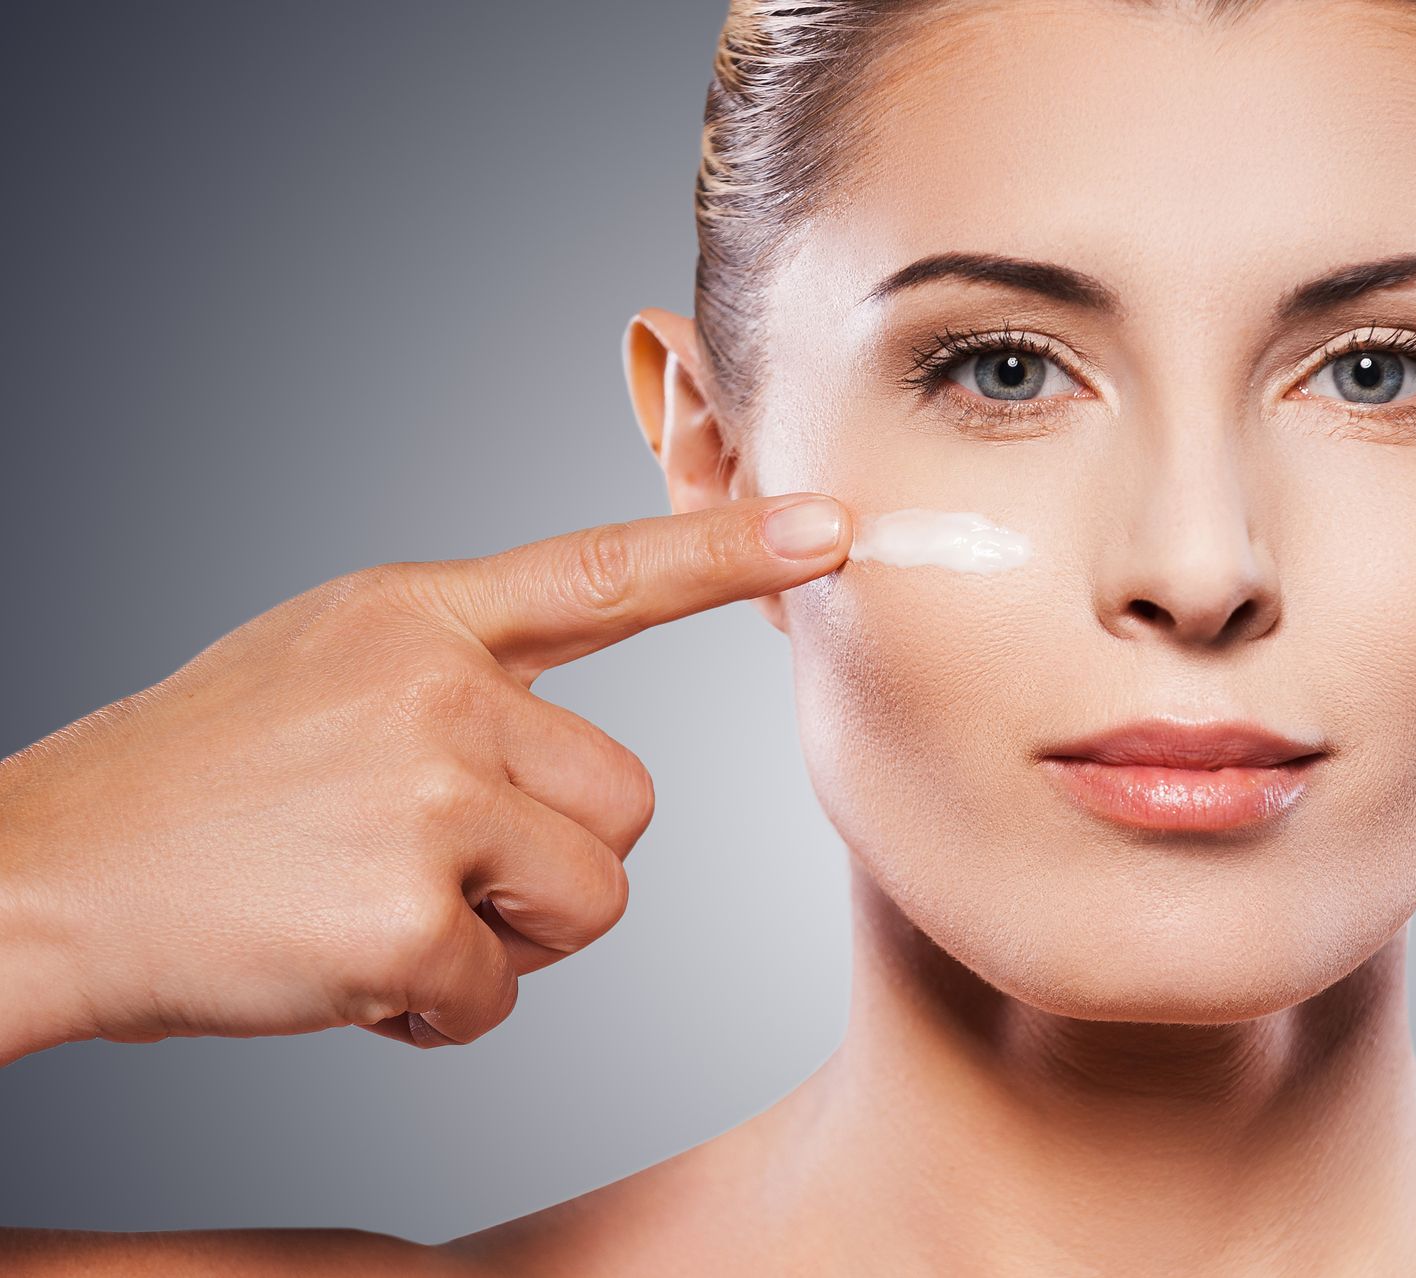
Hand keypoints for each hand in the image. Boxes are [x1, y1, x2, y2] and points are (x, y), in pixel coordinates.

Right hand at [0, 492, 848, 1062]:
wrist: (43, 871)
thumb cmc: (195, 784)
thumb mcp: (326, 665)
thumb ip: (458, 675)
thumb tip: (564, 734)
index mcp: (418, 618)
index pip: (605, 571)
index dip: (728, 551)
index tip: (832, 526)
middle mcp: (435, 688)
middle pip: (628, 803)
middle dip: (553, 862)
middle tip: (426, 866)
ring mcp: (422, 793)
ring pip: (591, 898)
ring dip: (506, 937)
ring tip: (380, 909)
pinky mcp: (405, 910)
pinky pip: (500, 990)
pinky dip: (436, 1007)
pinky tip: (347, 967)